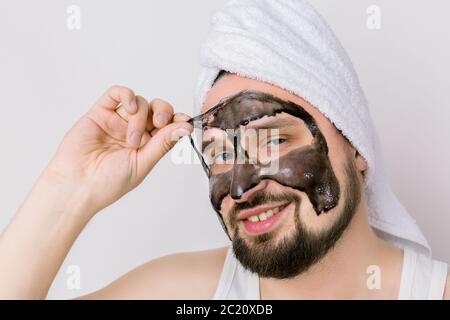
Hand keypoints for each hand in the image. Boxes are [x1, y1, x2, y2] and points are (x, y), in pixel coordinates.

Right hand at [44, 85, 191, 215]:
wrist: (78, 186)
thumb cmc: (108, 183)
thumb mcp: (142, 163)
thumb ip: (163, 143)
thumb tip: (186, 128)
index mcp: (148, 145)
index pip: (168, 126)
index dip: (178, 120)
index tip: (186, 120)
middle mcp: (135, 131)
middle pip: (157, 109)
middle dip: (163, 112)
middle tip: (159, 123)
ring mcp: (118, 121)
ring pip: (140, 103)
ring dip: (140, 117)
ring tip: (131, 140)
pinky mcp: (100, 113)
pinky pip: (116, 94)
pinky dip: (127, 95)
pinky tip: (130, 107)